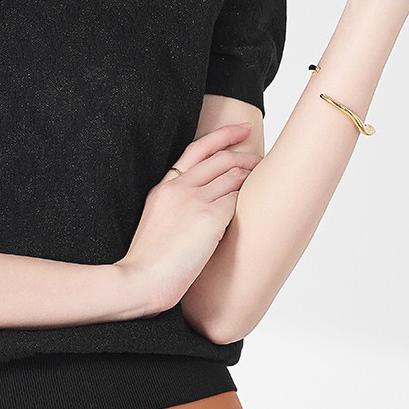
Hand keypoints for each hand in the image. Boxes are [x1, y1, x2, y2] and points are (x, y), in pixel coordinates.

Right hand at [117, 123, 264, 317]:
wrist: (140, 279)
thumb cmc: (148, 263)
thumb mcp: (156, 222)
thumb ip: (175, 207)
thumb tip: (203, 207)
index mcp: (164, 187)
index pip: (197, 150)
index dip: (223, 135)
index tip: (242, 129)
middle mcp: (179, 187)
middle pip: (221, 159)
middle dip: (247, 154)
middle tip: (263, 158)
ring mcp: (194, 200)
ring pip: (234, 177)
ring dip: (254, 176)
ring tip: (268, 180)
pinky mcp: (209, 218)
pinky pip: (237, 201)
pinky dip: (250, 199)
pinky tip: (260, 204)